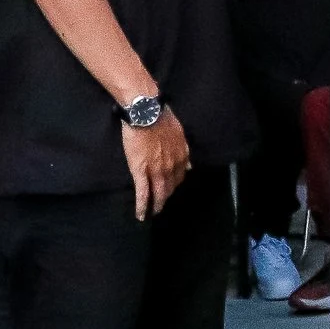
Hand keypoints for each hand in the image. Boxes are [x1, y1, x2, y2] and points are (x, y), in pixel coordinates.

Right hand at [121, 106, 190, 220]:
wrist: (147, 113)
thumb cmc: (161, 118)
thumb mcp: (179, 133)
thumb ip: (184, 151)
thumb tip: (189, 165)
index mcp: (181, 156)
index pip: (179, 176)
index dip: (175, 184)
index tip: (171, 188)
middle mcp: (171, 166)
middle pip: (170, 187)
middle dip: (167, 197)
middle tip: (162, 205)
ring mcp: (156, 170)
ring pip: (158, 193)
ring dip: (156, 205)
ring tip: (153, 212)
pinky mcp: (140, 171)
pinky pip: (142, 193)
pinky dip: (142, 206)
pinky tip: (141, 215)